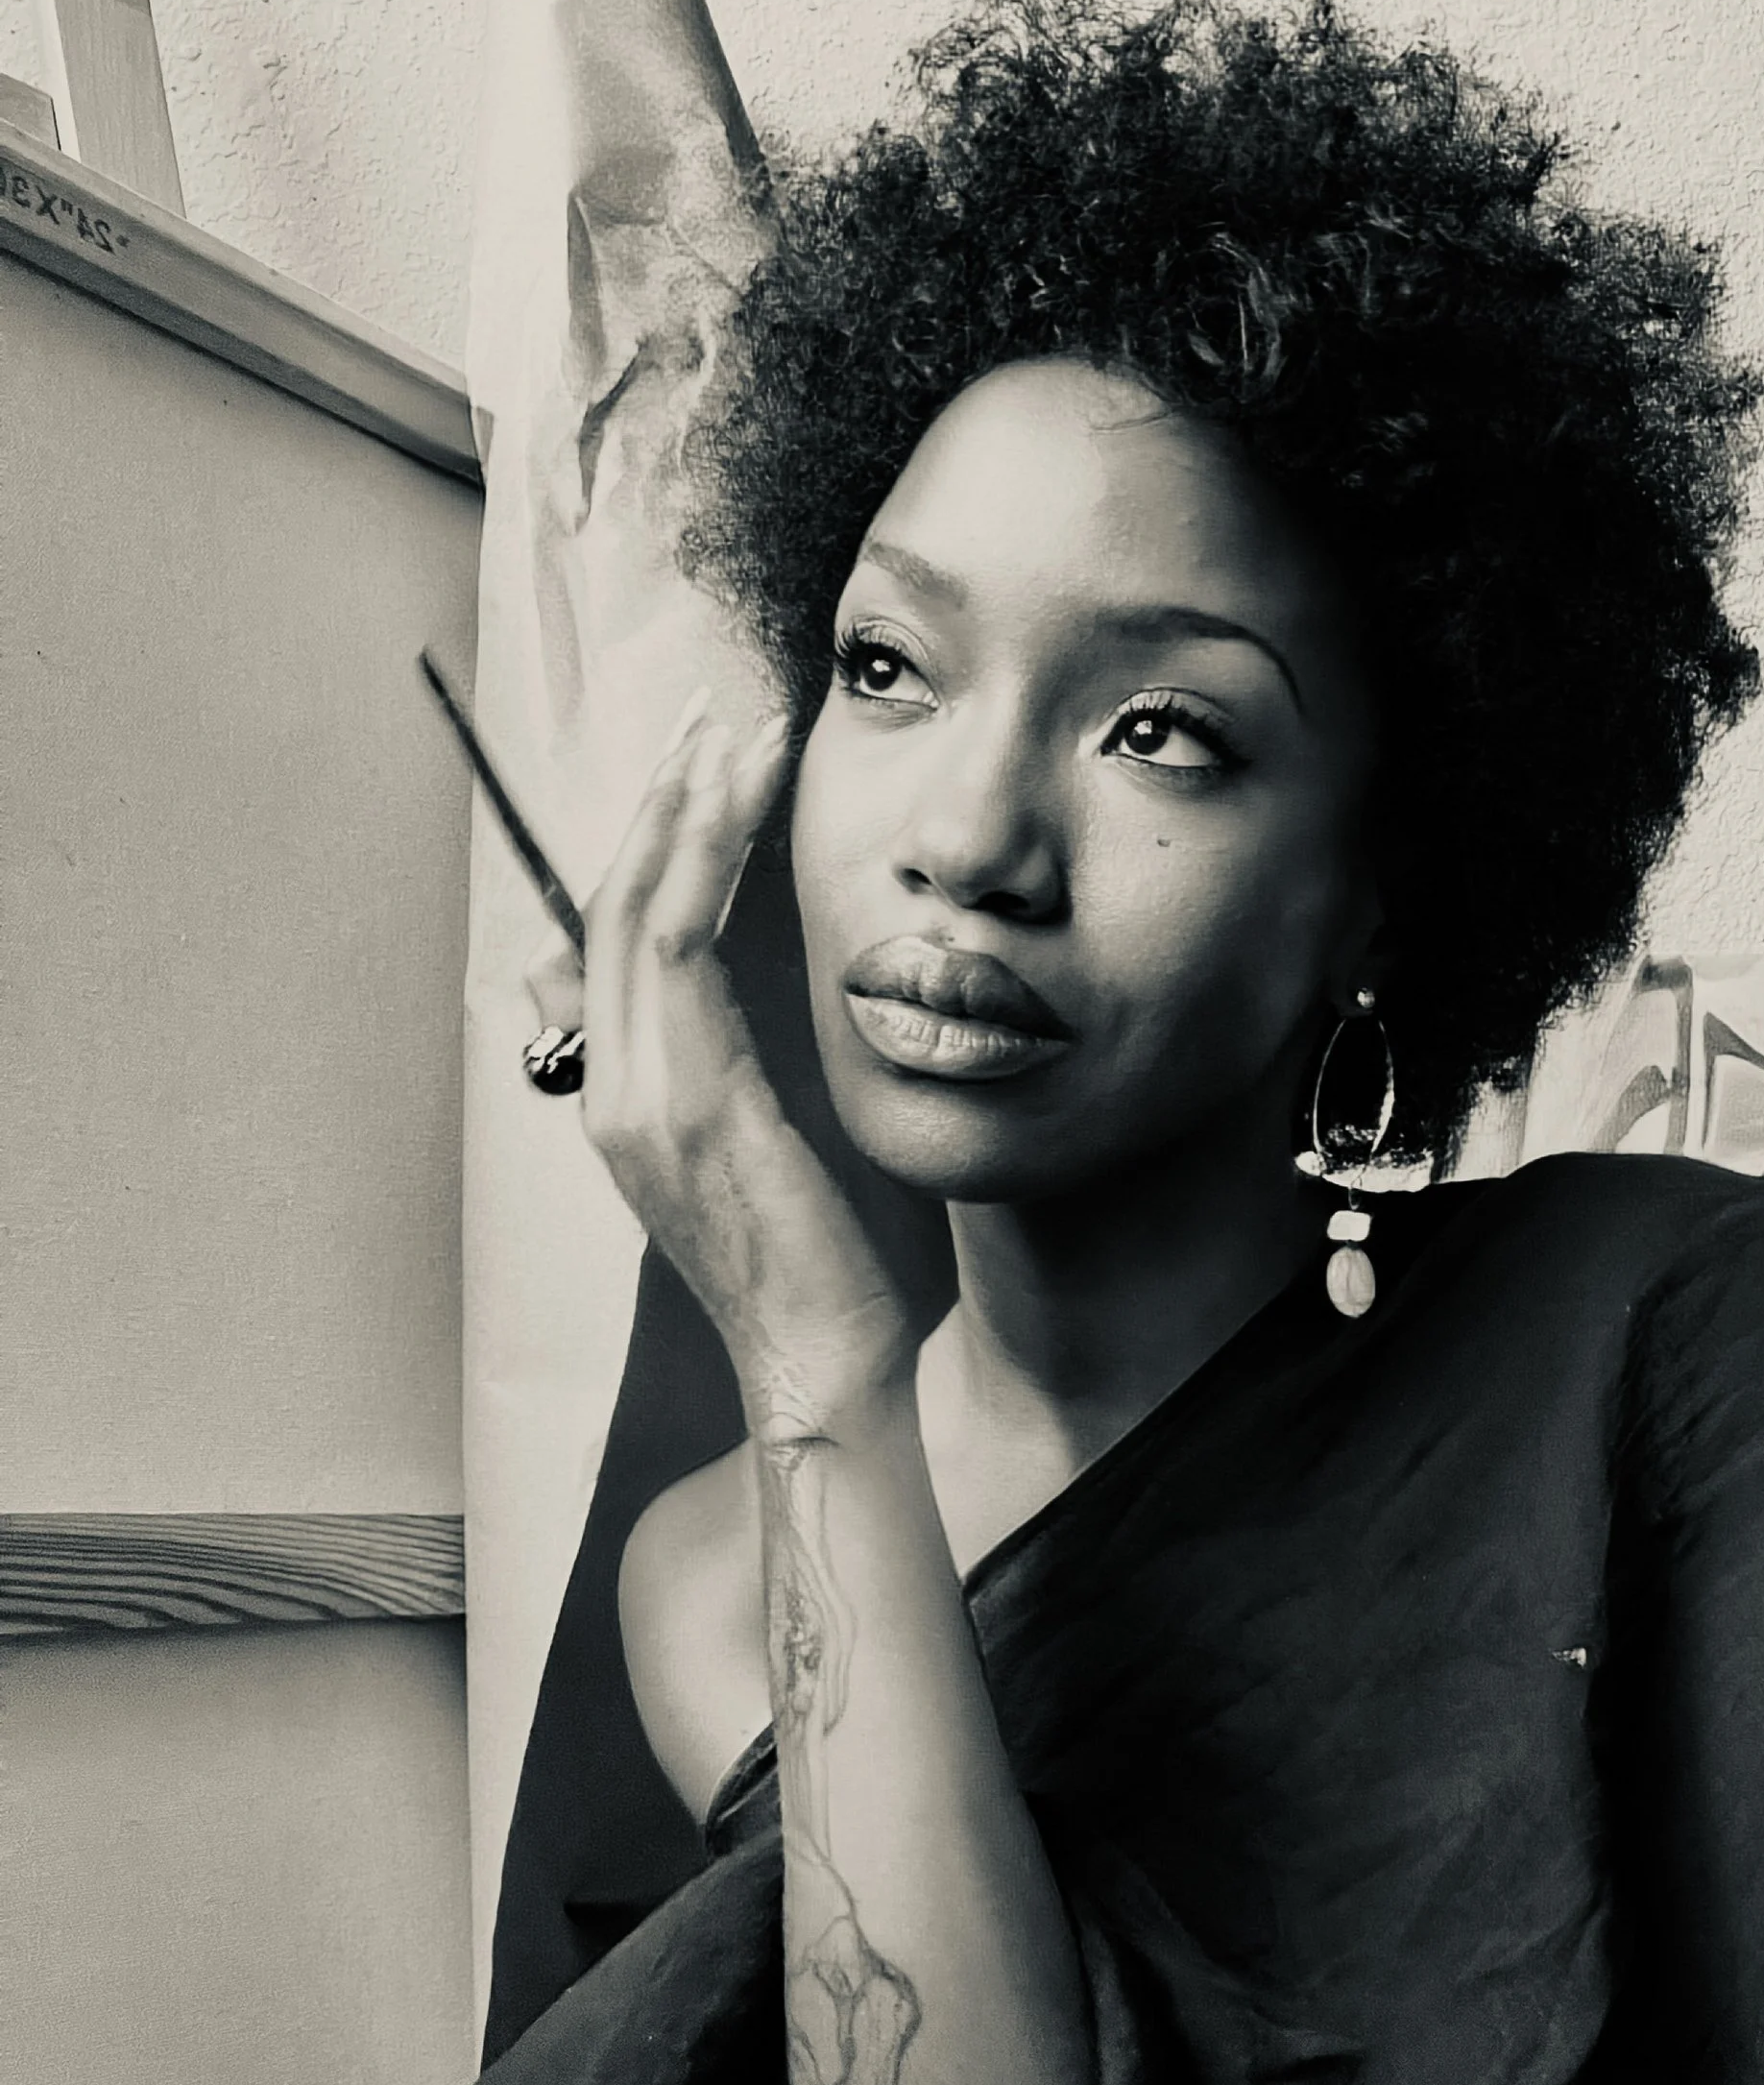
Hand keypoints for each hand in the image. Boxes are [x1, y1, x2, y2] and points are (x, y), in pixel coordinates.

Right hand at [547, 703, 916, 1443]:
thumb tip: (787, 987)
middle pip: (610, 911)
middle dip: (659, 804)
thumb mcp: (788, 1146)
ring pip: (634, 915)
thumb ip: (763, 1065)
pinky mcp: (685, 1105)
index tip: (707, 772)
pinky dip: (700, 866)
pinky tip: (735, 805)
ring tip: (725, 735)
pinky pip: (674, 953)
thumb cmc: (832, 1268)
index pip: (622, 946)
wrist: (829, 1364)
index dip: (656, 848)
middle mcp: (616, 1095)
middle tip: (707, 719)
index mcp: (634, 1104)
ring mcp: (638, 1101)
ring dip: (680, 813)